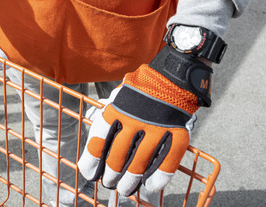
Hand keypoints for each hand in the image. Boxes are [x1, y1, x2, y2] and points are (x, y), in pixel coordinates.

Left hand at [78, 47, 212, 196]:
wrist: (173, 76)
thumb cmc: (142, 88)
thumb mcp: (119, 94)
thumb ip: (109, 112)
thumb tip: (92, 124)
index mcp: (116, 109)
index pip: (98, 140)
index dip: (91, 161)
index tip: (89, 173)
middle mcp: (134, 120)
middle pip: (117, 156)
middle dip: (111, 174)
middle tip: (109, 183)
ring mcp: (156, 128)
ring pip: (139, 163)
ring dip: (130, 181)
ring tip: (126, 189)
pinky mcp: (176, 133)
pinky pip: (167, 162)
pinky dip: (158, 178)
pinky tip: (150, 186)